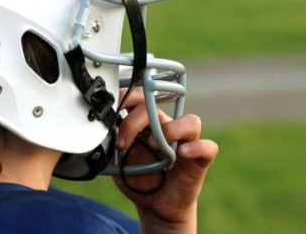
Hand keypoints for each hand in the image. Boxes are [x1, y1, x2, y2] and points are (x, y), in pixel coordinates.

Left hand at [112, 89, 217, 233]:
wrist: (155, 206)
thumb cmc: (138, 179)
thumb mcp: (115, 162)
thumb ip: (109, 144)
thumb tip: (97, 130)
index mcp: (147, 124)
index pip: (140, 99)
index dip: (125, 100)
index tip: (109, 115)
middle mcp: (168, 128)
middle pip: (158, 108)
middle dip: (136, 120)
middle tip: (122, 143)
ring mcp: (186, 142)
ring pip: (190, 121)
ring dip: (171, 130)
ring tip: (154, 146)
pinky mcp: (200, 159)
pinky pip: (208, 147)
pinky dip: (197, 147)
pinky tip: (182, 154)